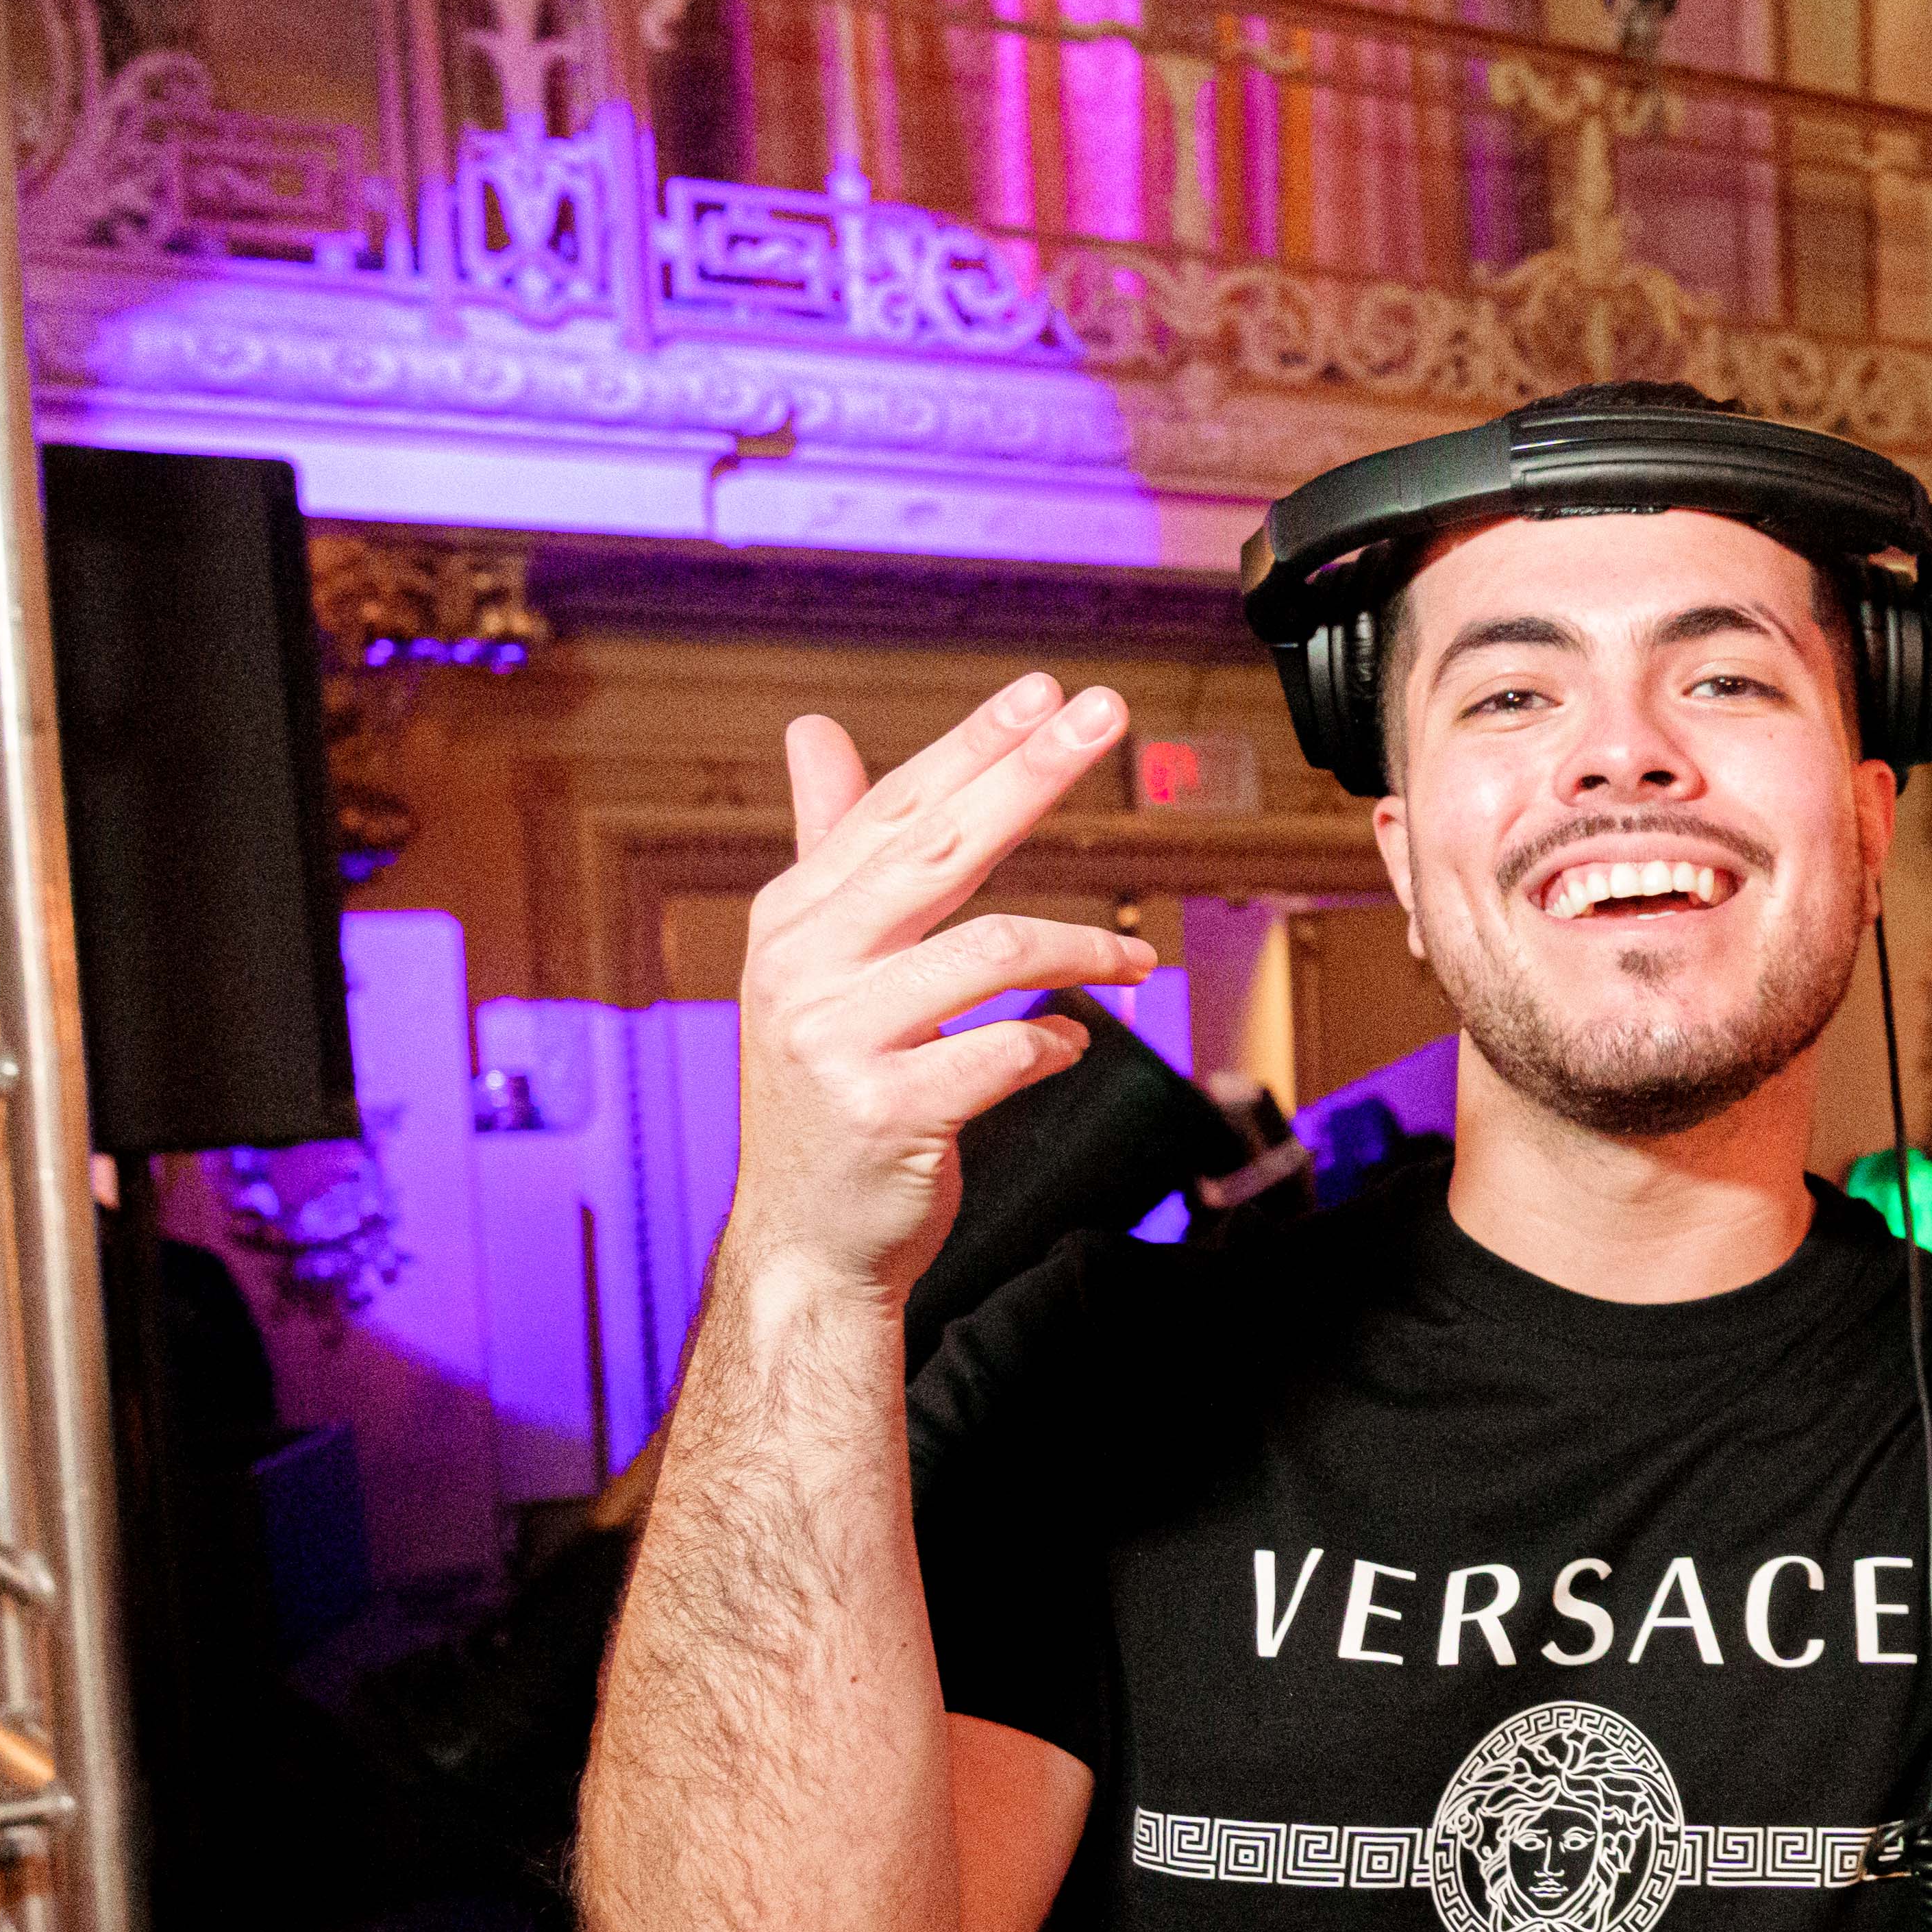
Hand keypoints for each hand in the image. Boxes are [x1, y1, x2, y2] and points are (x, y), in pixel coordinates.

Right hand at [722, 676, 1156, 1302]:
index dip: (974, 746)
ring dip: (1085, 943)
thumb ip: (830, 848)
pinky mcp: (889, 1110)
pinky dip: (1057, 1041)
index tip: (1045, 693)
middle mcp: (805, 966)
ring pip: (992, 949)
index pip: (896, 808)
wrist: (806, 1238)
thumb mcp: (814, 962)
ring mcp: (840, 1038)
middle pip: (940, 846)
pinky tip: (1070, 1042)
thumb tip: (814, 730)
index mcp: (795, 918)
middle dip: (1029, 773)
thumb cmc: (830, 1093)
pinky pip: (1005, 1050)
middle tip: (1105, 715)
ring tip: (1136, 954)